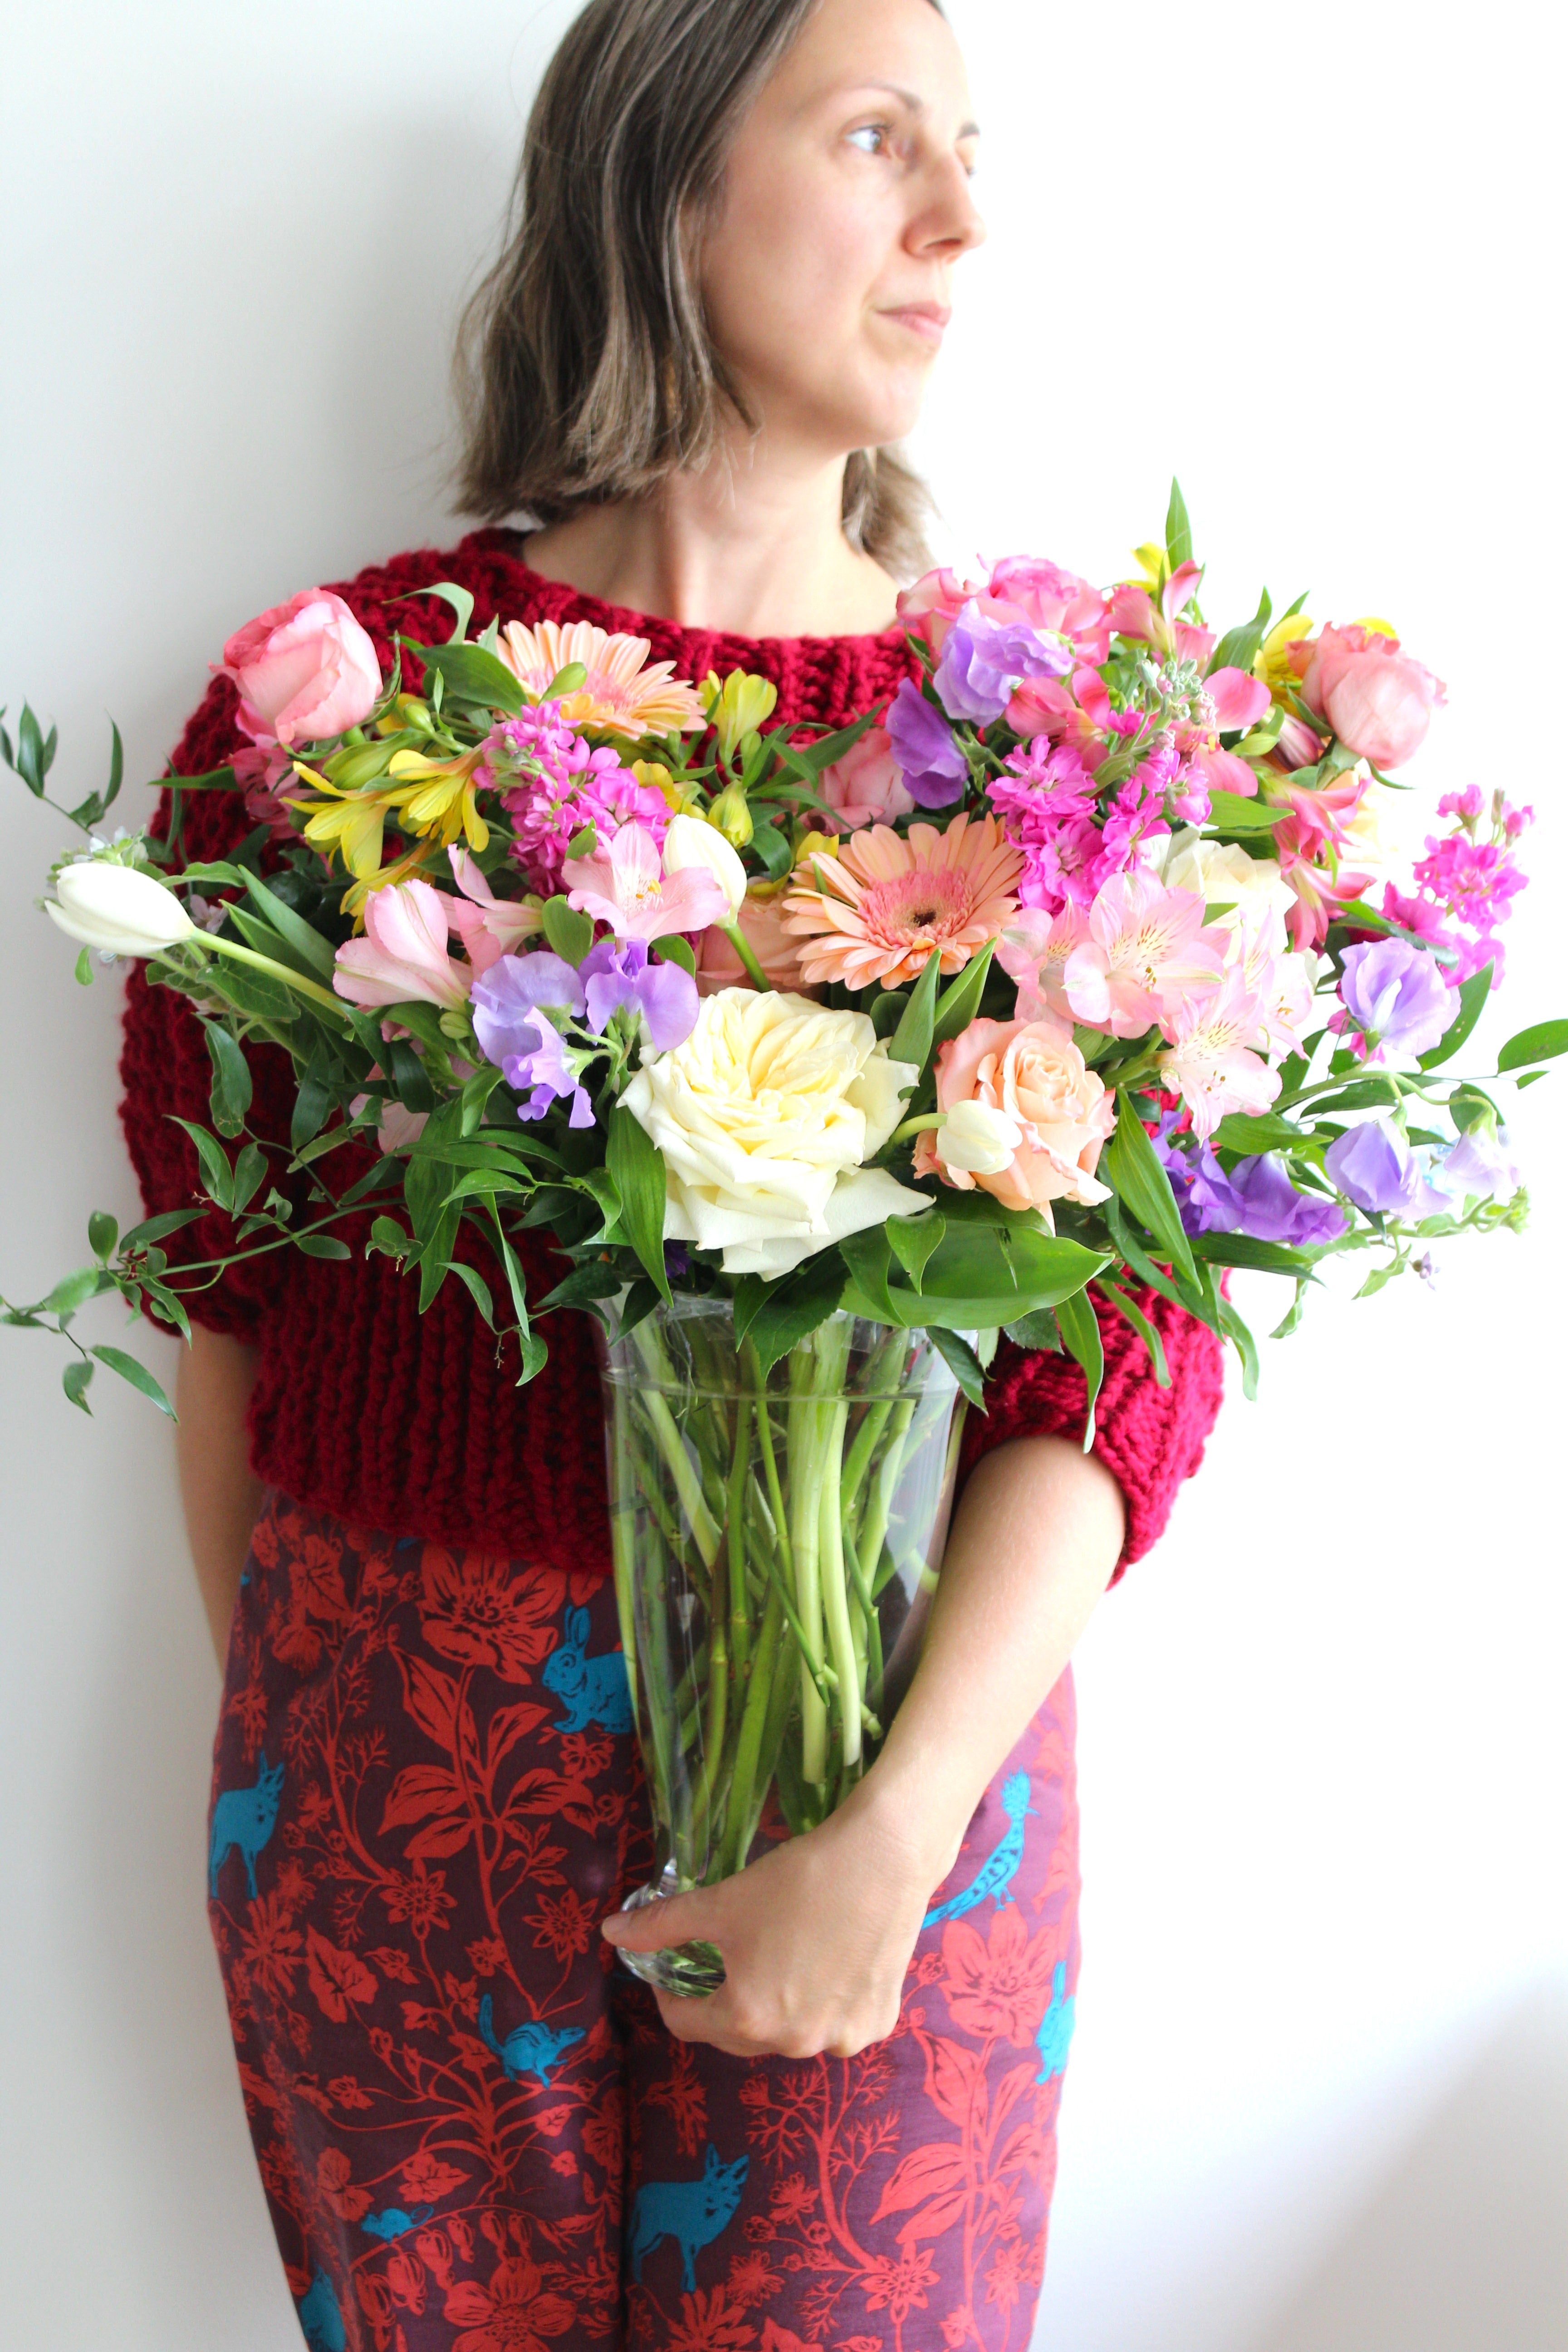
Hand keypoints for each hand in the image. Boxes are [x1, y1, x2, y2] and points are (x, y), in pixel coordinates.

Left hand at [601, 1781, 954, 2059]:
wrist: (882, 1859)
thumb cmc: (796, 1881)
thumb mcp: (721, 1902)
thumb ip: (662, 1925)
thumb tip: (610, 1933)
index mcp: (748, 2018)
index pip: (686, 2024)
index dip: (668, 1994)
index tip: (671, 1968)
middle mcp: (795, 2043)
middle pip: (737, 2032)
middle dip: (722, 2000)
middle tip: (726, 1958)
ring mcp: (842, 2039)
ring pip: (789, 2031)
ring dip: (775, 2007)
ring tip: (780, 1957)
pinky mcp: (878, 2022)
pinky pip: (835, 2024)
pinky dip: (823, 2004)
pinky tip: (827, 1963)